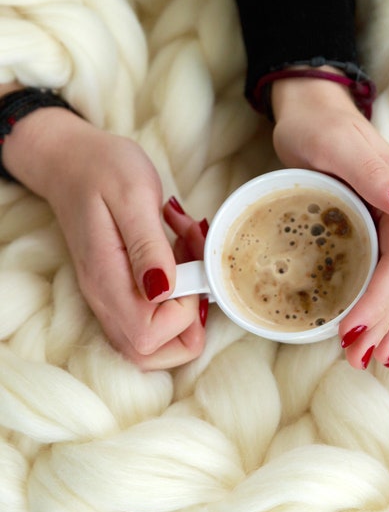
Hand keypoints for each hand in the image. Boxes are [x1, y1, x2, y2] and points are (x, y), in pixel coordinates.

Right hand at [1, 89, 206, 369]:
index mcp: (107, 282)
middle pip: (153, 354)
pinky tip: (181, 254)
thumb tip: (164, 293)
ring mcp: (110, 298)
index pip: (149, 338)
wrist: (70, 157)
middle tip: (195, 269)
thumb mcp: (134, 197)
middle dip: (191, 321)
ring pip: (156, 341)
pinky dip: (179, 293)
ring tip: (189, 255)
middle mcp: (105, 300)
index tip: (189, 271)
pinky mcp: (120, 290)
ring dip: (188, 305)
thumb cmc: (103, 170)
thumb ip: (149, 248)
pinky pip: (153, 315)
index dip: (182, 314)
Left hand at [271, 70, 388, 368]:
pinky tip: (376, 330)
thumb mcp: (339, 144)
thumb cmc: (319, 126)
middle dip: (388, 325)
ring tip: (368, 358)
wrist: (314, 110)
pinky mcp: (383, 233)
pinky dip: (388, 309)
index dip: (381, 304)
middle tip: (359, 359)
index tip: (350, 334)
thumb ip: (375, 172)